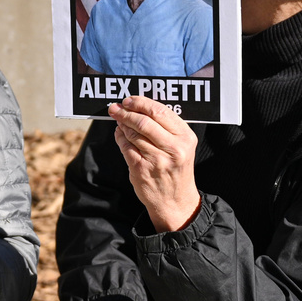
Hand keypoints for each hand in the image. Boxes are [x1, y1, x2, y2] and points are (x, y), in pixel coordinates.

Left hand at [109, 96, 199, 232]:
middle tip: (115, 108)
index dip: (140, 103)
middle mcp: (174, 148)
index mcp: (185, 137)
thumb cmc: (176, 169)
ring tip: (118, 120)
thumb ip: (166, 127)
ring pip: (133, 133)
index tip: (128, 100)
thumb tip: (139, 107)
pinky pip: (126, 147)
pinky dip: (120, 137)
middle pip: (144, 121)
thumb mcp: (182, 146)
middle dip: (126, 112)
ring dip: (122, 124)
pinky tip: (119, 134)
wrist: (175, 200)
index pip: (160, 111)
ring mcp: (157, 159)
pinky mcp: (141, 169)